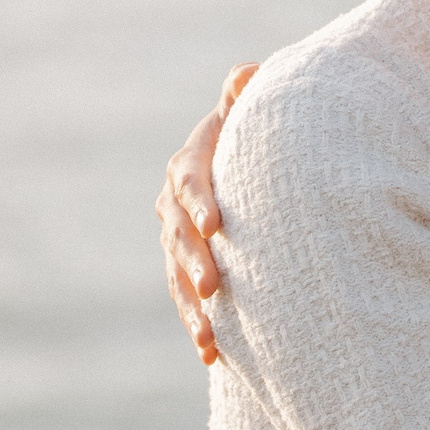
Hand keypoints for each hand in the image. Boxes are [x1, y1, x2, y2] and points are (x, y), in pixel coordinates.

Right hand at [156, 62, 256, 363]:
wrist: (246, 165)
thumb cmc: (255, 131)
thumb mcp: (249, 111)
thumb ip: (245, 92)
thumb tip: (248, 74)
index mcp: (191, 160)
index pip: (190, 178)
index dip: (199, 201)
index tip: (216, 225)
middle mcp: (174, 201)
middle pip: (178, 233)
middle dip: (195, 261)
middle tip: (215, 286)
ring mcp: (175, 237)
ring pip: (177, 274)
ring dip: (192, 306)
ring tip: (209, 336)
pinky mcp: (184, 267)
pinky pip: (185, 298)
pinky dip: (197, 324)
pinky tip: (211, 355)